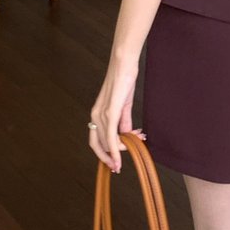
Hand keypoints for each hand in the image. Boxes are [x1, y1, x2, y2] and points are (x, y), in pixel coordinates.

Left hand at [88, 58, 145, 173]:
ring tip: (134, 148)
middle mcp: (96, 115)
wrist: (124, 63)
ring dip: (119, 151)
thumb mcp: (124, 104)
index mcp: (97, 113)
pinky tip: (120, 156)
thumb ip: (124, 121)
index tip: (118, 158)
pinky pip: (111, 136)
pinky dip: (115, 149)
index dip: (105, 152)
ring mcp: (102, 114)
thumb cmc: (124, 79)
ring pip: (106, 142)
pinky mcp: (111, 111)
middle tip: (118, 166)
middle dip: (109, 157)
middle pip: (98, 144)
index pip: (97, 138)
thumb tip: (126, 135)